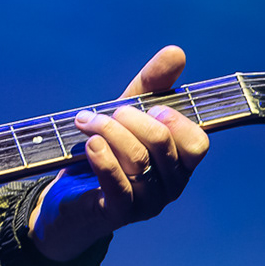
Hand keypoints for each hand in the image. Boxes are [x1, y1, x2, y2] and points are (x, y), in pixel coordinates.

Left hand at [27, 45, 209, 261]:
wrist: (67, 199)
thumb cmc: (105, 153)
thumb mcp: (127, 114)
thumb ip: (152, 85)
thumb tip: (176, 52)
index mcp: (180, 162)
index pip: (197, 142)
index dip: (175, 120)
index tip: (150, 107)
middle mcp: (171, 185)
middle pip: (161, 143)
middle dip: (129, 118)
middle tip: (105, 112)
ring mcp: (148, 202)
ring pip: (137, 159)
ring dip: (107, 130)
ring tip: (85, 122)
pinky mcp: (119, 213)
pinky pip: (118, 183)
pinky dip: (103, 158)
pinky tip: (90, 144)